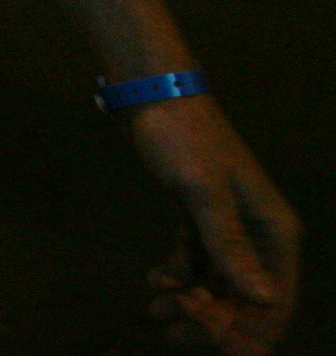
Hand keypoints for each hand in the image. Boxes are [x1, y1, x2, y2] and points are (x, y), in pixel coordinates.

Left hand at [129, 98, 301, 351]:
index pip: (275, 300)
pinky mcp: (199, 221)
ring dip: (190, 304)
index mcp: (274, 233)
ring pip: (217, 286)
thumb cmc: (184, 140)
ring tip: (155, 308)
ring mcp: (229, 230)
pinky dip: (177, 278)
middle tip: (169, 326)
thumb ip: (230, 245)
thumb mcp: (203, 192)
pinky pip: (195, 265)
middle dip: (212, 321)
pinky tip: (154, 281)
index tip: (220, 353)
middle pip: (245, 300)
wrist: (154, 99)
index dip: (253, 334)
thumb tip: (265, 297)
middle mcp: (259, 237)